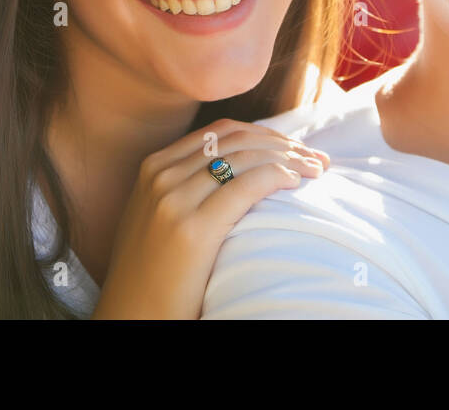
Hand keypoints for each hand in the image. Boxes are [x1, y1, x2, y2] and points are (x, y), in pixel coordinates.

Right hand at [90, 118, 328, 318]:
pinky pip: (246, 185)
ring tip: (316, 171)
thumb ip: (186, 187)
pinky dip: (278, 175)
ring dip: (290, 158)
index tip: (294, 148)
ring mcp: (173, 199)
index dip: (265, 134)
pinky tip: (296, 183)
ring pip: (246, 157)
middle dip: (284, 144)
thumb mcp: (157, 217)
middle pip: (237, 140)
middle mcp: (161, 175)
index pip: (221, 132)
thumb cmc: (153, 274)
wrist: (131, 316)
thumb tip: (241, 170)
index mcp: (153, 167)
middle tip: (317, 158)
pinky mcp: (191, 228)